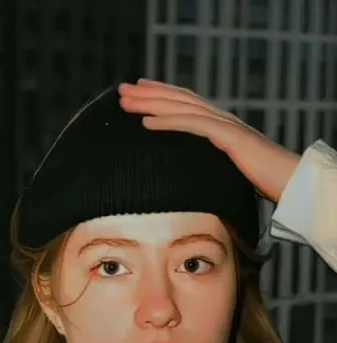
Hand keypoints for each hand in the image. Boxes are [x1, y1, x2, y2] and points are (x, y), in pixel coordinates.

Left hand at [119, 79, 299, 203]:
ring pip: (181, 109)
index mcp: (222, 126)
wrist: (291, 182)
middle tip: (121, 91)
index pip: (186, 105)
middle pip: (179, 100)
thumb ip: (212, 167)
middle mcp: (222, 120)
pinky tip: (146, 123)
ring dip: (151, 105)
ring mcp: (225, 126)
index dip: (162, 95)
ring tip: (126, 103)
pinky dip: (167, 123)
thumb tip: (192, 180)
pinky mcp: (229, 138)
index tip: (138, 93)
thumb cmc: (264, 182)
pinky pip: (192, 126)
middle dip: (149, 94)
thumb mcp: (229, 171)